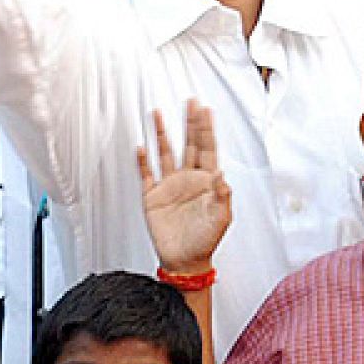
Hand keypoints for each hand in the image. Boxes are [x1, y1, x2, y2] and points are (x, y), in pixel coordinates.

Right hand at [137, 100, 231, 273]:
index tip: (206, 111)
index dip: (206, 130)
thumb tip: (222, 177)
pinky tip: (141, 148)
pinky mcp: (153, 197)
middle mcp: (187, 179)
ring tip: (158, 115)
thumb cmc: (205, 241)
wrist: (185, 261)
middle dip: (189, 123)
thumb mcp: (221, 219)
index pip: (207, 149)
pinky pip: (146, 174)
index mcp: (206, 182)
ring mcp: (169, 186)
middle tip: (190, 102)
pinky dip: (142, 161)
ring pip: (165, 153)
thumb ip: (222, 197)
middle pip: (188, 144)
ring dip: (163, 134)